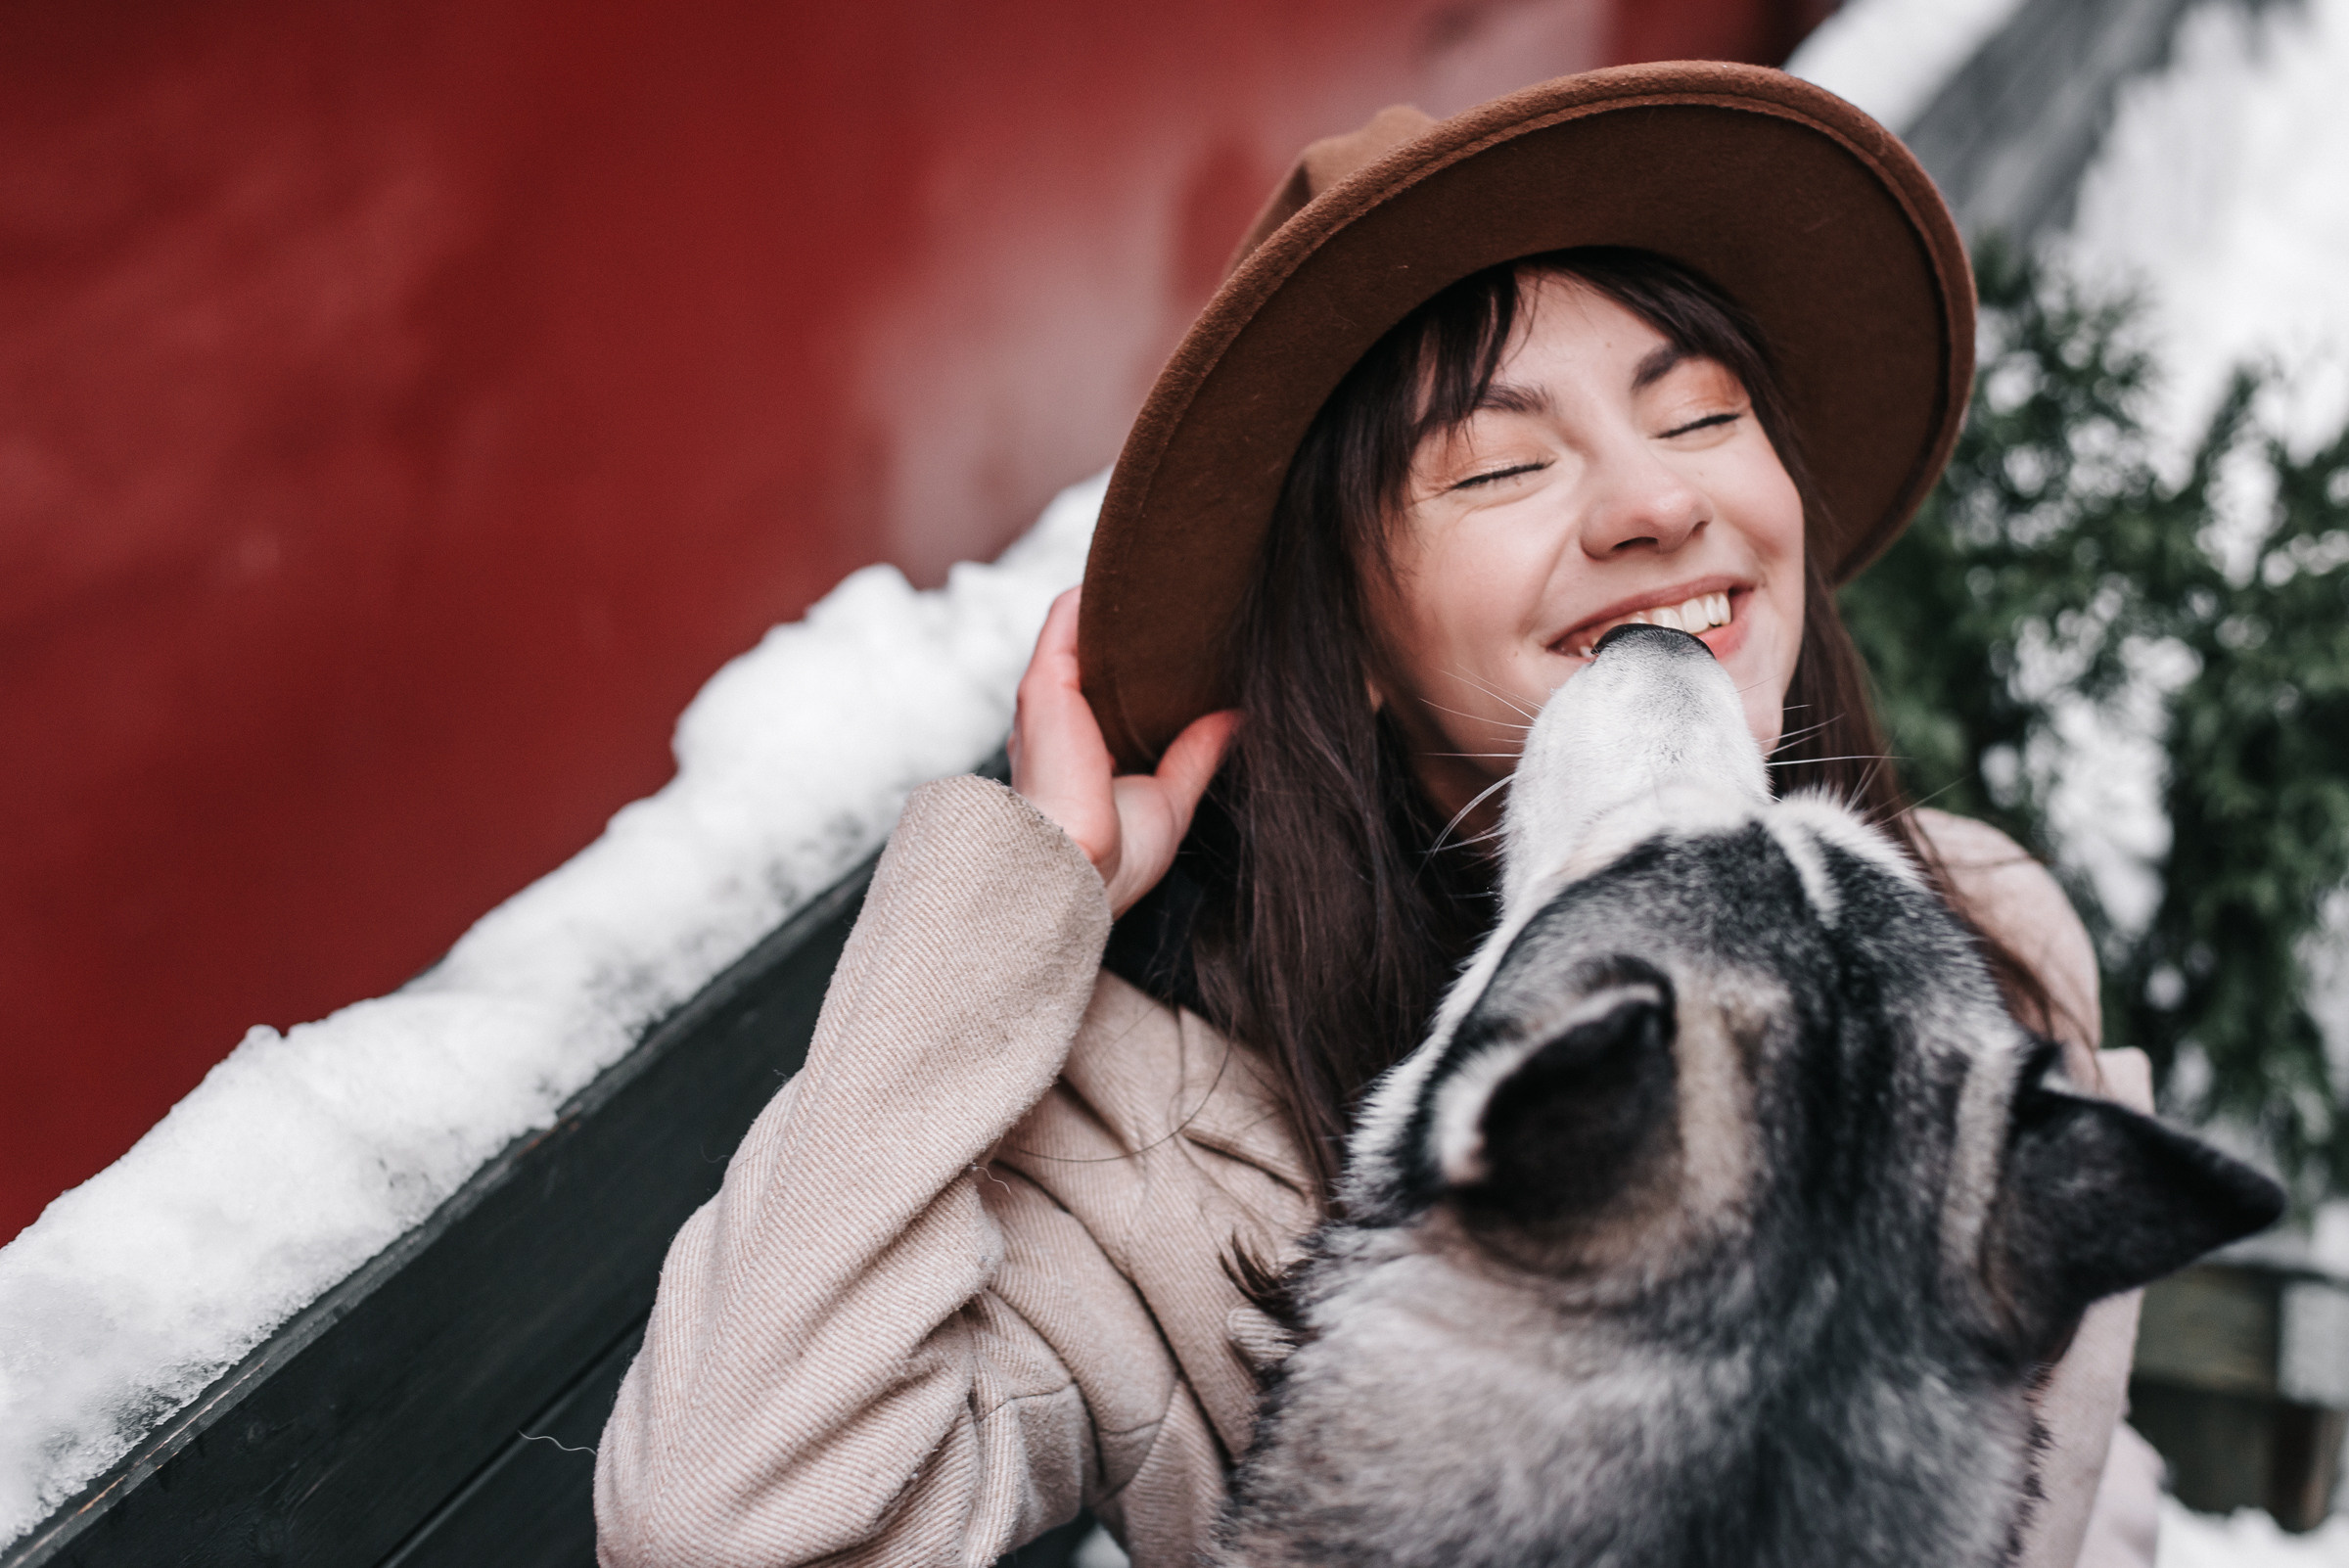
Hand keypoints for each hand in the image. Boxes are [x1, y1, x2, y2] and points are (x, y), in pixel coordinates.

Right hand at [1009, 588, 1237, 917]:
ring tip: (1166, 573)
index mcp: (1080, 754)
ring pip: (1079, 628)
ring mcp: (1048, 701)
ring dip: (1115, 603)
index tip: (1183, 642)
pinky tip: (1132, 573)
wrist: (1074, 872)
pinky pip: (1066, 617)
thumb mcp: (1170, 800)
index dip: (1139, 666)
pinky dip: (1096, 593)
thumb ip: (1196, 755)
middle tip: (1183, 600)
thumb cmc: (1112, 859)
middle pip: (1092, 655)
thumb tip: (1234, 719)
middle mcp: (1059, 722)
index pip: (1106, 692)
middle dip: (1130, 629)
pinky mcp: (1044, 683)